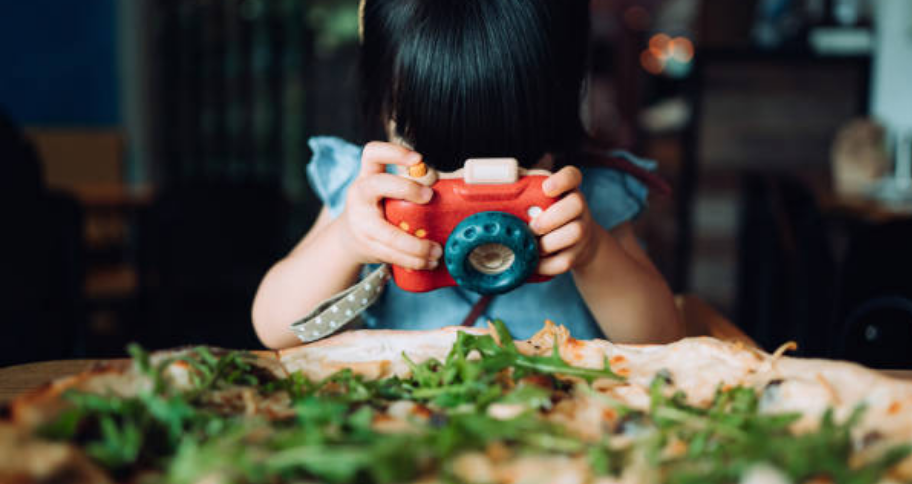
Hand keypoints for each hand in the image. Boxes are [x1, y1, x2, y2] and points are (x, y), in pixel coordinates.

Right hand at [337, 141, 442, 269]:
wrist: (348, 239)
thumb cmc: (378, 211)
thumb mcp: (388, 193)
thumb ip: (412, 187)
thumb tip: (449, 188)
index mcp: (368, 177)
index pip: (373, 153)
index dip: (394, 152)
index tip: (418, 159)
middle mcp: (360, 195)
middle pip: (378, 184)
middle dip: (407, 189)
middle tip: (429, 197)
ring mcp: (360, 222)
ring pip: (388, 233)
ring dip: (417, 245)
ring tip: (437, 250)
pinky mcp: (367, 245)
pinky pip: (391, 254)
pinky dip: (413, 260)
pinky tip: (427, 262)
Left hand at [530, 166, 602, 274]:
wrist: (577, 243)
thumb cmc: (547, 216)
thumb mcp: (539, 200)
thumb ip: (525, 191)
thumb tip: (502, 187)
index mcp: (567, 190)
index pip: (572, 175)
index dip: (561, 180)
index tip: (546, 188)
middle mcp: (579, 208)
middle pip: (577, 204)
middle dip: (550, 218)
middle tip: (532, 227)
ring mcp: (583, 231)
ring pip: (574, 233)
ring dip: (547, 242)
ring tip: (531, 244)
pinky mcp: (578, 254)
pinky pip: (564, 261)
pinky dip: (545, 265)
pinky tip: (532, 261)